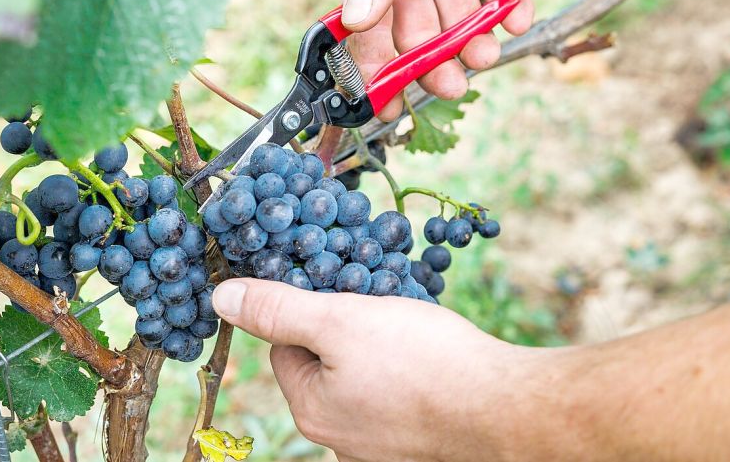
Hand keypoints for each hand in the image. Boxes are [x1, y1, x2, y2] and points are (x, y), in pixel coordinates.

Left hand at [210, 278, 545, 461]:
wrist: (508, 409)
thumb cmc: (424, 362)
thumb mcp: (340, 320)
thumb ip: (278, 309)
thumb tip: (220, 296)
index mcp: (312, 409)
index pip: (285, 346)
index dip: (307, 308)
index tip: (337, 286)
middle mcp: (341, 437)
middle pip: (325, 362)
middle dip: (346, 325)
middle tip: (378, 301)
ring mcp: (383, 444)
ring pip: (365, 375)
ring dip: (380, 344)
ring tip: (411, 326)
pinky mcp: (419, 442)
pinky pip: (399, 393)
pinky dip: (410, 368)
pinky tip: (433, 353)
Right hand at [335, 0, 532, 120]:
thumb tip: (356, 20)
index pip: (368, 28)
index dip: (375, 67)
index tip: (385, 105)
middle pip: (417, 31)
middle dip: (433, 61)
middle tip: (451, 84)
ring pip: (460, 17)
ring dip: (473, 40)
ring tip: (486, 54)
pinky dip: (511, 6)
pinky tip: (517, 17)